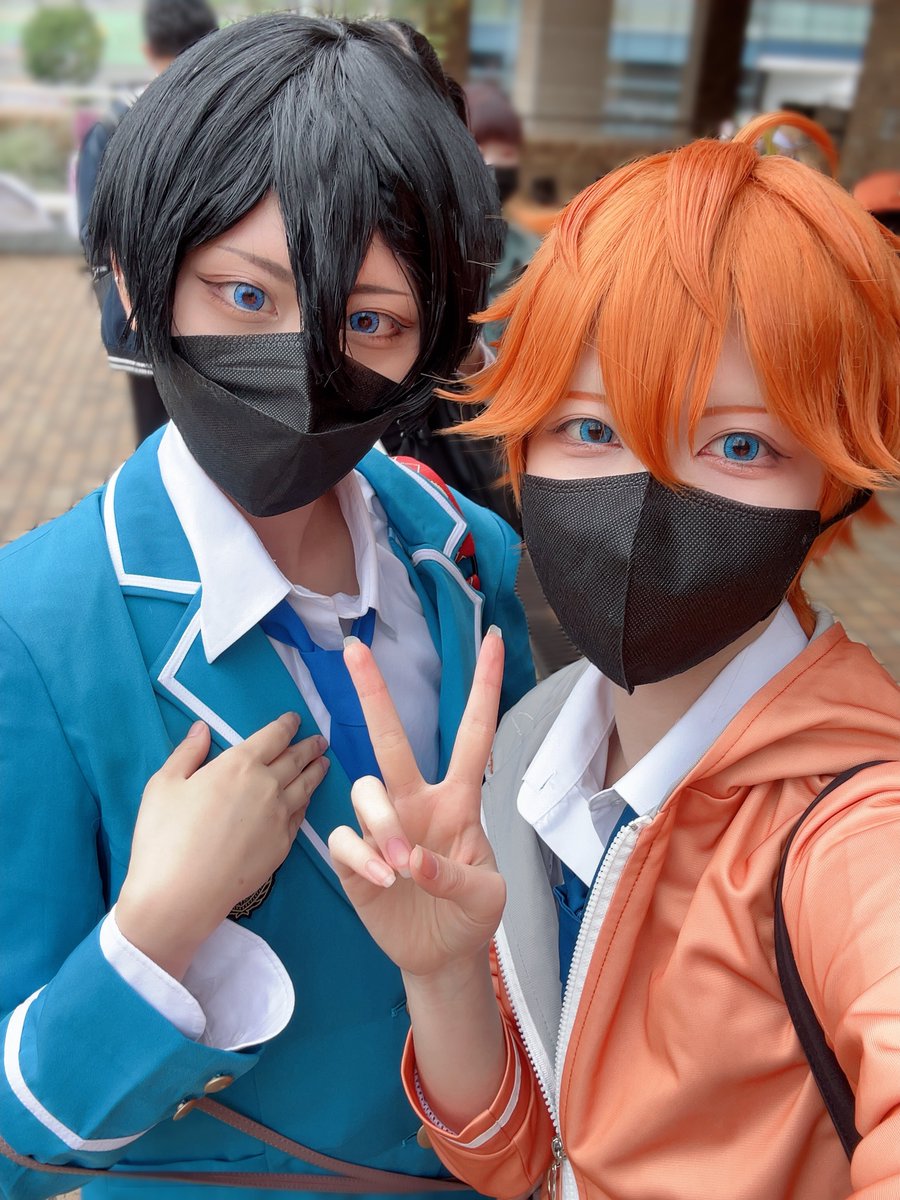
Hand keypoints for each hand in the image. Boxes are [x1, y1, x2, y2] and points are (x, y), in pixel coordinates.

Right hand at [117, 714, 328, 978]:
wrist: (181, 894)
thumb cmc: (164, 836)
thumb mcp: (164, 785)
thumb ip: (187, 753)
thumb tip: (203, 728)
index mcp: (239, 764)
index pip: (273, 736)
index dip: (286, 725)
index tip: (295, 720)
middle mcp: (267, 785)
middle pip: (295, 759)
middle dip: (308, 747)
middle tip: (320, 741)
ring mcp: (279, 817)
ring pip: (304, 787)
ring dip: (316, 771)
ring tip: (324, 763)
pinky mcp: (282, 845)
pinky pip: (299, 816)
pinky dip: (306, 802)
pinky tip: (306, 800)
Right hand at [328, 628, 505, 979]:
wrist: (440, 957)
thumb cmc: (470, 916)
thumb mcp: (486, 897)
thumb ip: (455, 875)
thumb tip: (410, 859)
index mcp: (458, 800)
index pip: (472, 733)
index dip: (482, 686)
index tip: (490, 638)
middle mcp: (415, 801)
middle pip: (391, 737)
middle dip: (372, 691)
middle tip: (354, 649)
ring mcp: (381, 825)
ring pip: (364, 787)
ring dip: (381, 823)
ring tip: (400, 867)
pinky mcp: (353, 854)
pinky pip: (342, 835)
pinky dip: (361, 856)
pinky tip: (382, 881)